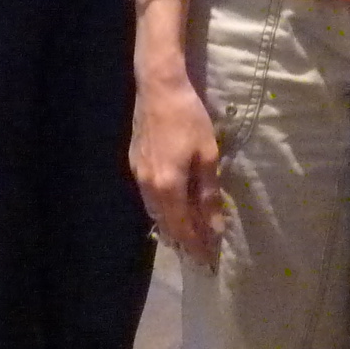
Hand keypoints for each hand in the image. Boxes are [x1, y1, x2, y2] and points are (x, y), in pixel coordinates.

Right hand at [130, 70, 226, 269]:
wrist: (158, 88)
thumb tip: (215, 226)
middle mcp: (148, 187)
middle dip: (183, 240)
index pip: (182, 228)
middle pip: (165, 224)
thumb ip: (209, 194)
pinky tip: (173, 205)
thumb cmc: (189, 119)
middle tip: (201, 251)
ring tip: (190, 232)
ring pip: (154, 211)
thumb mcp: (207, 156)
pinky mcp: (134, 164)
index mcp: (168, 187)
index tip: (209, 260)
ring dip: (172, 224)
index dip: (196, 245)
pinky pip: (148, 197)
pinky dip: (162, 207)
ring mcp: (137, 175)